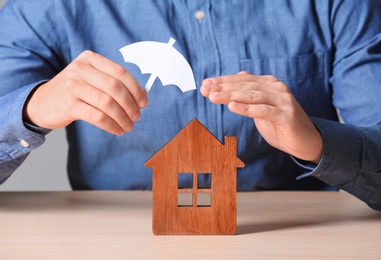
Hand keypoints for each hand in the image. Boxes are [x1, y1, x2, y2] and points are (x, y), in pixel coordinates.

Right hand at [23, 50, 147, 135]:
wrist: (41, 102)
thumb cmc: (73, 91)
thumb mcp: (89, 79)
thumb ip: (112, 83)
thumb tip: (140, 97)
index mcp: (89, 59)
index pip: (120, 72)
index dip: (135, 89)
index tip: (144, 103)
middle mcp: (80, 69)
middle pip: (115, 88)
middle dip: (130, 105)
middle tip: (137, 117)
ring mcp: (73, 86)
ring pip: (108, 103)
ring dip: (123, 118)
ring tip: (128, 126)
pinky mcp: (69, 105)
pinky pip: (98, 117)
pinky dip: (112, 125)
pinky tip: (117, 130)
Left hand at [200, 71, 321, 163]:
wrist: (305, 141)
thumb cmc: (280, 124)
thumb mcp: (261, 107)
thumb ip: (250, 93)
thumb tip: (238, 76)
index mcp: (268, 84)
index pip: (241, 80)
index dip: (222, 81)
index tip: (205, 85)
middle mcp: (276, 88)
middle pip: (245, 85)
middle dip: (223, 87)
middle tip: (205, 89)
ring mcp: (283, 100)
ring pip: (252, 95)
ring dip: (231, 95)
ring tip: (213, 97)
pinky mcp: (286, 115)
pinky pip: (263, 110)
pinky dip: (247, 108)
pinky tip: (232, 107)